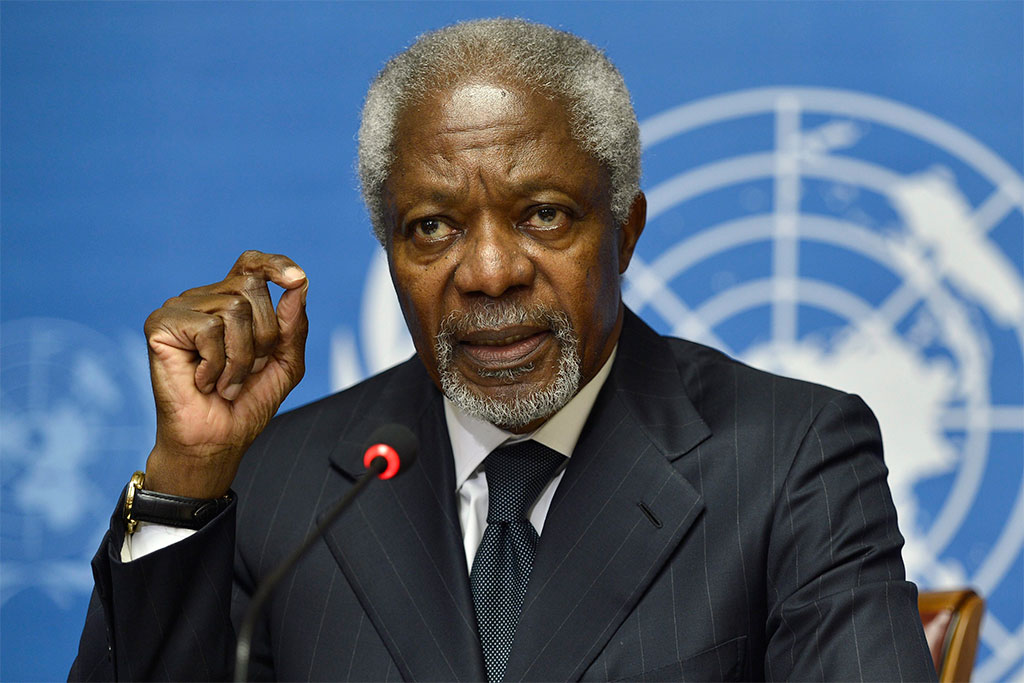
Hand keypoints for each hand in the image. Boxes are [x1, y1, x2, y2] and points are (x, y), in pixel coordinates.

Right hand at [142, 251, 308, 497]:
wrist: (215, 441)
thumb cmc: (246, 403)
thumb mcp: (286, 364)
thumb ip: (294, 325)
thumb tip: (299, 284)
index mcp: (232, 301)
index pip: (252, 264)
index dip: (275, 264)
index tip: (297, 279)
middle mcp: (205, 298)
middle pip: (251, 287)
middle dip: (264, 335)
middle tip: (247, 369)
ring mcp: (180, 308)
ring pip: (233, 308)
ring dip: (240, 357)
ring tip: (225, 381)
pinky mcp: (160, 324)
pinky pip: (208, 329)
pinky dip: (216, 363)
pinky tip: (203, 381)